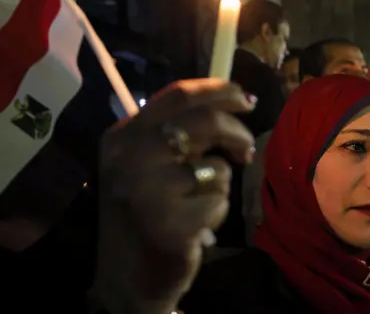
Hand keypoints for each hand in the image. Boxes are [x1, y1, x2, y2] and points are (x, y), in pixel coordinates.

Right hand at [93, 78, 254, 313]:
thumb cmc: (145, 213)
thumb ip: (178, 132)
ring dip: (220, 185)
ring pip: (216, 167)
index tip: (246, 99)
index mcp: (122, 136)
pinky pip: (219, 201)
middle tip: (246, 150)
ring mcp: (146, 190)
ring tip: (198, 203)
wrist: (127, 278)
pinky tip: (195, 228)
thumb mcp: (147, 163)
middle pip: (204, 122)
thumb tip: (231, 99)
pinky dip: (217, 213)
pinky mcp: (169, 223)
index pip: (178, 95)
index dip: (220, 91)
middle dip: (237, 133)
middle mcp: (128, 157)